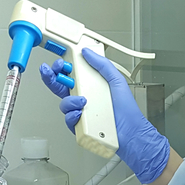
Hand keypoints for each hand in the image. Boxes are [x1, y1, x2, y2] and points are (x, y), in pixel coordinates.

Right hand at [40, 48, 171, 183]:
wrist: (131, 132)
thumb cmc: (127, 110)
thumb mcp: (116, 80)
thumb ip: (103, 64)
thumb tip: (88, 52)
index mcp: (91, 86)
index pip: (71, 74)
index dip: (62, 68)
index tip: (59, 62)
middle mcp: (84, 98)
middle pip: (60, 87)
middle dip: (53, 77)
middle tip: (55, 72)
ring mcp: (81, 112)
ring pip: (64, 103)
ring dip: (70, 100)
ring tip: (84, 101)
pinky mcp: (80, 126)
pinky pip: (68, 120)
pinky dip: (73, 116)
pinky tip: (82, 114)